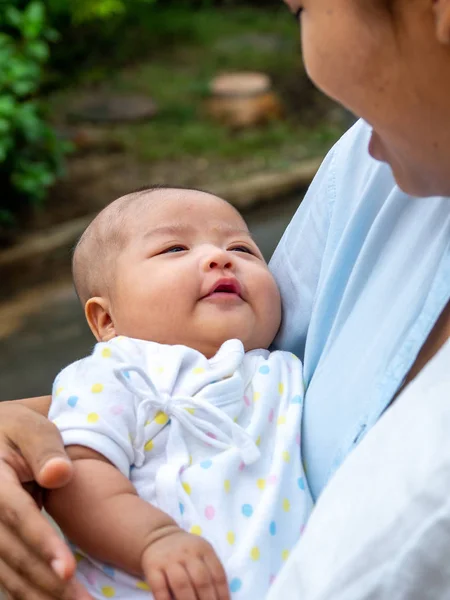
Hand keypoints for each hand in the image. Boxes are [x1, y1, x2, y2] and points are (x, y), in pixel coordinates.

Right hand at [0, 401, 92, 598]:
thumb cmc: (15, 430)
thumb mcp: (31, 427)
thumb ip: (45, 448)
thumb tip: (57, 474)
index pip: (18, 516)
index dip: (42, 543)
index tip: (68, 570)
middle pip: (11, 552)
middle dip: (46, 580)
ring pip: (4, 569)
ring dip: (36, 592)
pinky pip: (0, 571)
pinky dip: (22, 589)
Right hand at [141, 526, 229, 599]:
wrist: (158, 537)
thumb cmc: (186, 552)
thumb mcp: (201, 553)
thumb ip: (210, 572)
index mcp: (204, 549)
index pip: (217, 574)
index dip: (222, 594)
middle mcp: (187, 553)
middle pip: (201, 580)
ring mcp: (169, 559)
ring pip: (181, 584)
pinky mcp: (152, 566)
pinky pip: (159, 587)